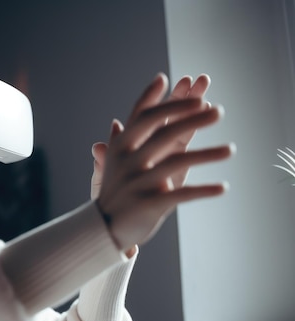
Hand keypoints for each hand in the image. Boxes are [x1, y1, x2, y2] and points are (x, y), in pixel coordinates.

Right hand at [96, 73, 233, 251]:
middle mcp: (128, 161)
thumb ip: (120, 142)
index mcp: (122, 147)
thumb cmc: (114, 192)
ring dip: (207, 154)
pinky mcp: (149, 204)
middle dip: (192, 118)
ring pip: (178, 161)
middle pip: (165, 132)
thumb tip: (117, 121)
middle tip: (219, 111)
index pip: (144, 115)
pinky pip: (182, 194)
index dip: (165, 98)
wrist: (101, 229)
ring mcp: (138, 182)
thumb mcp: (115, 165)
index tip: (183, 80)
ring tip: (231, 150)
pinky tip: (223, 188)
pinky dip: (203, 191)